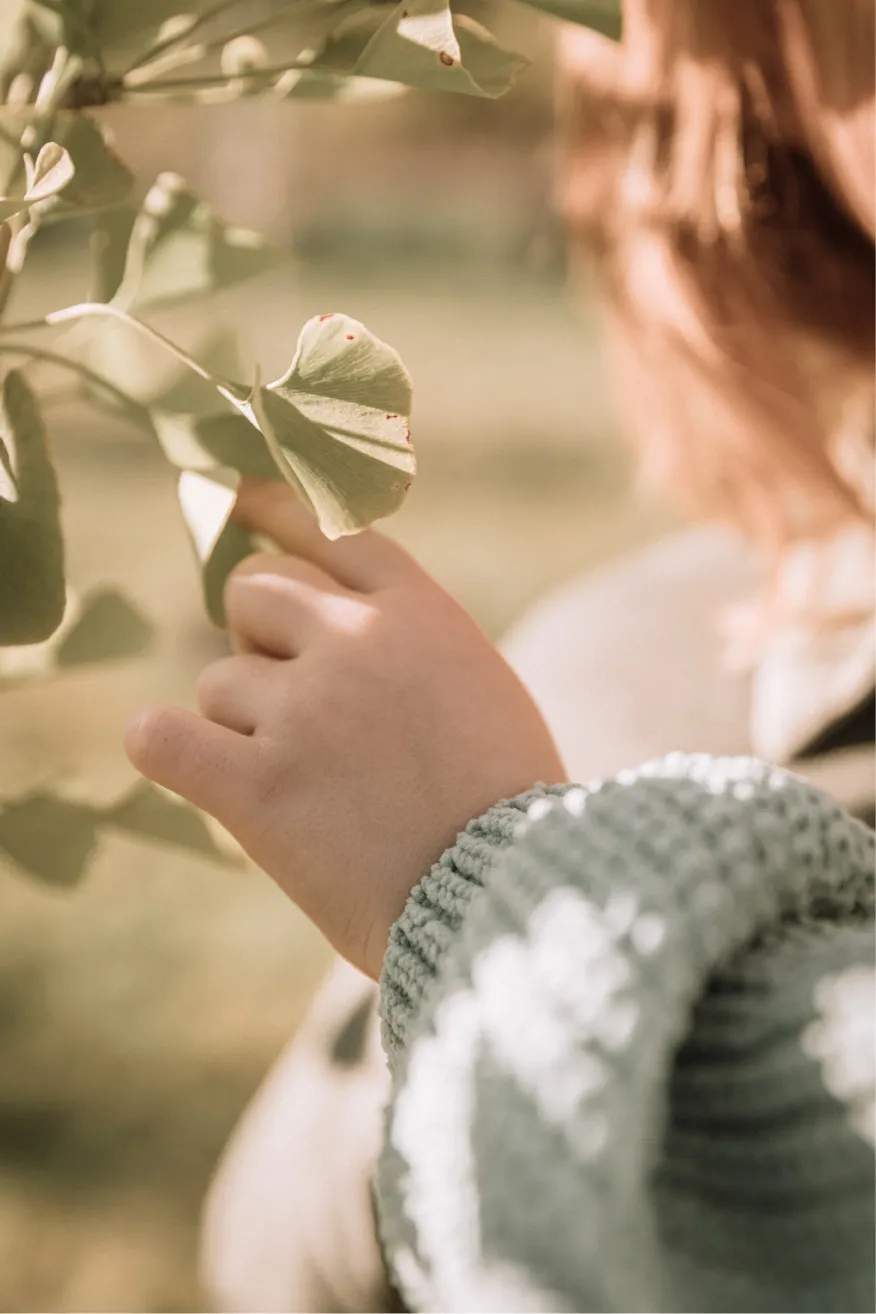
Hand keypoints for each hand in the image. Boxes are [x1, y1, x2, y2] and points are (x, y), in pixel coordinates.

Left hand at [124, 480, 566, 979]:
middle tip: (289, 697)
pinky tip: (178, 757)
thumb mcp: (483, 687)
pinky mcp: (260, 786)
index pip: (330, 531)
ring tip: (304, 781)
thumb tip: (332, 618)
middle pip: (256, 589)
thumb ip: (413, 638)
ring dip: (242, 722)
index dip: (276, 510)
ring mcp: (305, 711)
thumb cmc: (507, 804)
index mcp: (420, 613)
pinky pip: (163, 738)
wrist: (508, 896)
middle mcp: (357, 642)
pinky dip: (163, 745)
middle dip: (258, 634)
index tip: (235, 498)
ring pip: (219, 680)